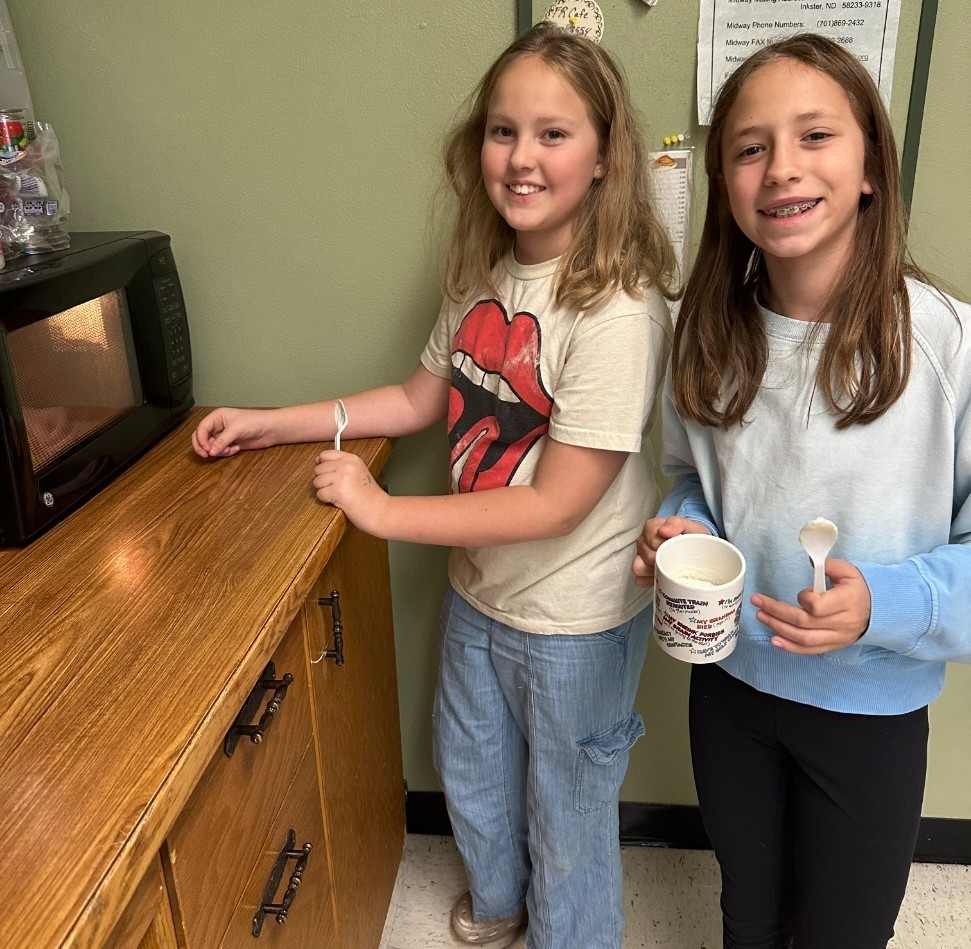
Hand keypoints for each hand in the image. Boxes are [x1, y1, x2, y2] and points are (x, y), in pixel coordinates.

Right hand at [192, 408, 271, 457]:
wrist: (270, 429)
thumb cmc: (255, 421)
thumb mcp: (236, 430)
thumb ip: (222, 441)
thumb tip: (210, 451)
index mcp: (217, 416)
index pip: (201, 429)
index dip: (201, 440)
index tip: (207, 449)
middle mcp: (218, 425)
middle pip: (202, 438)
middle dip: (204, 447)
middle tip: (208, 455)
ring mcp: (224, 435)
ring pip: (211, 446)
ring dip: (219, 451)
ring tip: (229, 449)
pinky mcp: (231, 443)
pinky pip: (221, 451)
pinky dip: (226, 452)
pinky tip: (236, 449)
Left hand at [313, 449, 387, 532]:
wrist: (379, 510)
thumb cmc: (369, 495)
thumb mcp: (358, 471)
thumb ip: (340, 465)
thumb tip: (318, 461)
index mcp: (352, 459)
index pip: (325, 454)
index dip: (322, 464)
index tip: (326, 472)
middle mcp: (346, 465)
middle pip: (319, 469)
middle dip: (324, 480)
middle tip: (338, 487)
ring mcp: (342, 478)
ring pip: (317, 481)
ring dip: (324, 490)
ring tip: (339, 494)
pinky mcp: (337, 492)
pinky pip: (320, 494)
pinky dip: (326, 500)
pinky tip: (338, 500)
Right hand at [632, 515, 712, 586]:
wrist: (697, 548)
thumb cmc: (691, 537)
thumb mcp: (690, 526)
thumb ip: (677, 524)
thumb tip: (662, 531)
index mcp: (651, 528)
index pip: (652, 540)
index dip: (665, 546)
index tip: (677, 548)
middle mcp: (643, 542)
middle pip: (647, 556)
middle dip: (664, 560)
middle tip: (678, 560)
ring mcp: (640, 557)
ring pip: (639, 567)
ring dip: (655, 572)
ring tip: (669, 570)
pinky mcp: (641, 572)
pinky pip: (639, 580)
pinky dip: (651, 581)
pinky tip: (663, 578)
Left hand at [752, 557, 871, 653]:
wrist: (877, 611)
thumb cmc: (857, 589)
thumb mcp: (848, 572)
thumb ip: (829, 565)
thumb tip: (811, 558)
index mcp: (847, 601)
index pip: (817, 606)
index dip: (803, 598)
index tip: (801, 592)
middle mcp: (842, 623)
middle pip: (804, 622)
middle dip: (776, 612)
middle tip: (758, 603)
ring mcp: (837, 637)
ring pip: (804, 638)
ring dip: (778, 628)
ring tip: (761, 616)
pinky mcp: (832, 646)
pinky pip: (809, 650)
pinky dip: (790, 647)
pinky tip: (774, 640)